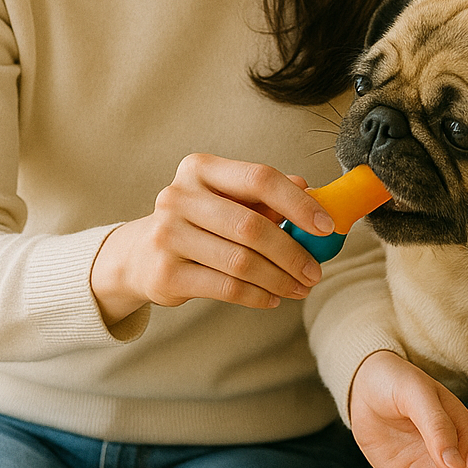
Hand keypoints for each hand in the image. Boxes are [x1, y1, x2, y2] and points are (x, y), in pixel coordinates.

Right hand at [90, 155, 335, 323]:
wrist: (140, 255)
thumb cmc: (199, 223)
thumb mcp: (228, 199)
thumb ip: (267, 196)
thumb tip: (315, 195)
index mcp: (200, 169)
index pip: (259, 177)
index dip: (298, 202)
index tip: (326, 226)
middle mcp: (179, 197)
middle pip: (251, 226)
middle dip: (292, 252)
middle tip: (316, 272)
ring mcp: (167, 235)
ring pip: (241, 262)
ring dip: (279, 279)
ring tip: (299, 288)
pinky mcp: (165, 273)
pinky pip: (225, 287)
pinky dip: (257, 295)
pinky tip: (273, 298)